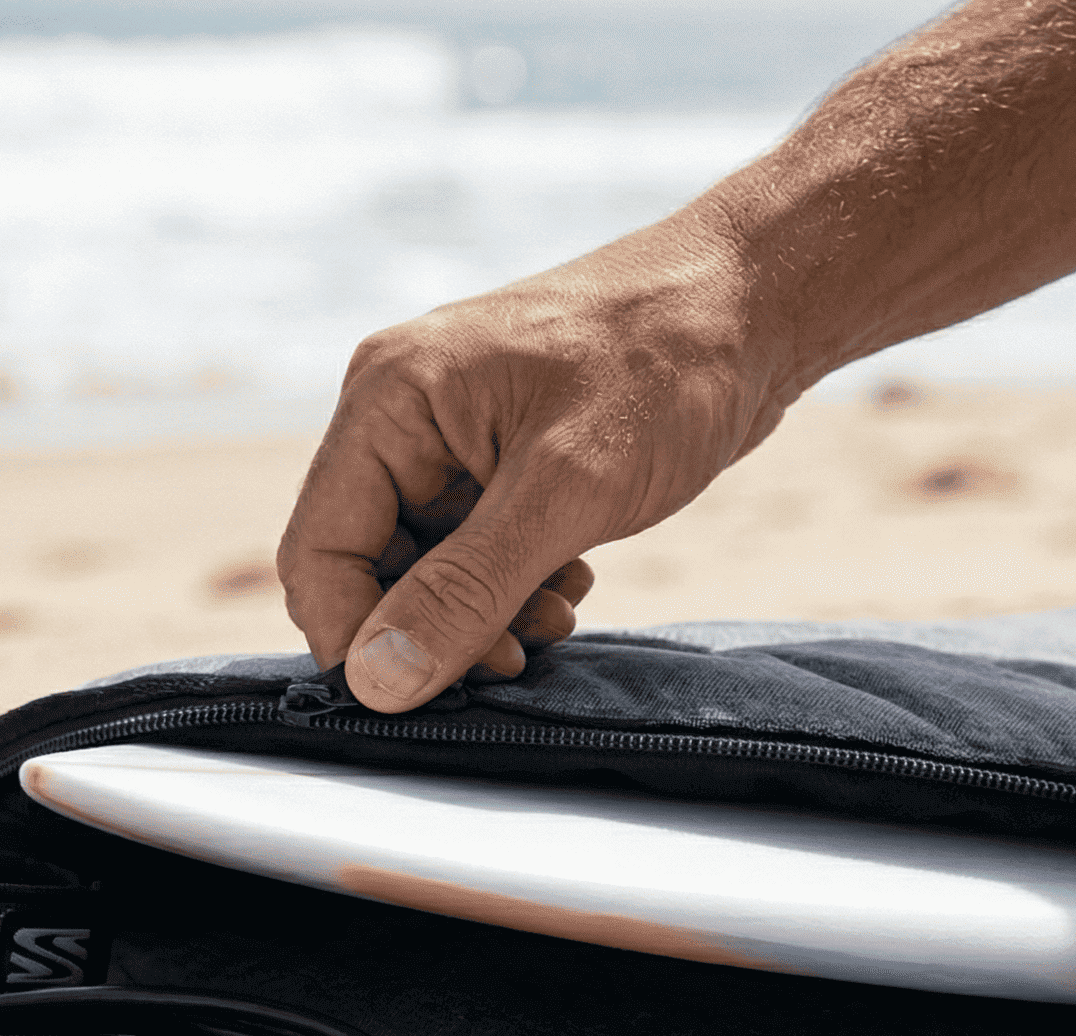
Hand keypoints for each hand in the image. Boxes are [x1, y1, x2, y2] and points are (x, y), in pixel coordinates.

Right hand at [277, 223, 791, 711]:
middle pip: (369, 565)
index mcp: (389, 399)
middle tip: (513, 658)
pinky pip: (478, 550)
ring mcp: (457, 438)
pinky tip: (573, 582)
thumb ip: (464, 590)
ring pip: (428, 568)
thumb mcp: (564, 490)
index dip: (354, 635)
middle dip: (434, 627)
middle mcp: (407, 416)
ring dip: (483, 614)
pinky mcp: (508, 459)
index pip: (318, 549)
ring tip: (556, 616)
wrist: (757, 303)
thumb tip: (377, 679)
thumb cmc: (665, 364)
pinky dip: (517, 586)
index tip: (419, 694)